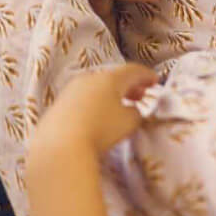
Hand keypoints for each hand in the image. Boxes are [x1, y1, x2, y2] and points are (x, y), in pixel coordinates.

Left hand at [34, 62, 158, 158]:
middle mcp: (90, 78)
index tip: (155, 81)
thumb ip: (136, 113)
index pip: (132, 71)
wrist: (61, 145)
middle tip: (141, 94)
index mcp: (110, 78)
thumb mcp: (129, 122)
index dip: (146, 75)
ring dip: (111, 94)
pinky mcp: (59, 103)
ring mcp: (72, 89)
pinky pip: (84, 97)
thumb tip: (132, 110)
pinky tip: (99, 115)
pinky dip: (96, 102)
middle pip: (113, 77)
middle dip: (129, 85)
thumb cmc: (101, 130)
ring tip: (121, 106)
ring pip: (97, 87)